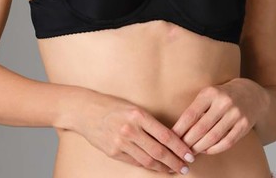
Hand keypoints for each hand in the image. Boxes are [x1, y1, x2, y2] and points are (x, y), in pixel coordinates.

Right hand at [73, 90, 195, 172]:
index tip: (190, 155)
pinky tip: (156, 168)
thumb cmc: (112, 106)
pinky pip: (135, 162)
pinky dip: (148, 167)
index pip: (165, 135)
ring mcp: (121, 142)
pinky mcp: (113, 152)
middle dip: (175, 162)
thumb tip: (170, 138)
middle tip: (185, 167)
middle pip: (159, 152)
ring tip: (173, 169)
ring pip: (148, 161)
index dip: (180, 148)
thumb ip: (149, 122)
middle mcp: (131, 129)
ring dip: (163, 167)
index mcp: (139, 115)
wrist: (85, 110)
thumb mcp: (133, 108)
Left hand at [170, 78, 268, 155]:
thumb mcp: (209, 94)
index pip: (191, 114)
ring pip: (213, 137)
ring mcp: (235, 114)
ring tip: (191, 152)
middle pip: (201, 128)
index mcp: (210, 93)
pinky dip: (214, 149)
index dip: (180, 128)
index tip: (171, 138)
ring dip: (200, 148)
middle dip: (188, 141)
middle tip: (180, 150)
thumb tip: (179, 129)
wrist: (251, 93)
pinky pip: (227, 142)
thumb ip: (197, 108)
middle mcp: (223, 102)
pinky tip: (206, 150)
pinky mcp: (244, 125)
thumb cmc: (223, 95)